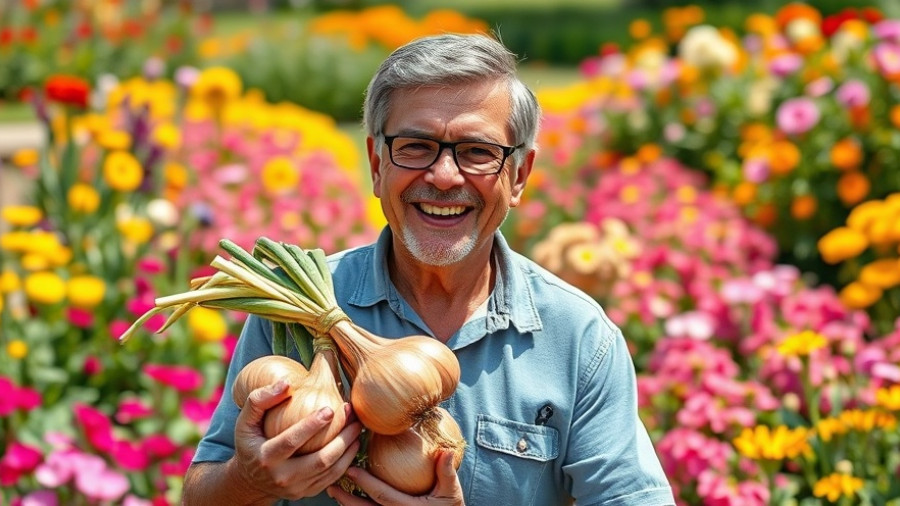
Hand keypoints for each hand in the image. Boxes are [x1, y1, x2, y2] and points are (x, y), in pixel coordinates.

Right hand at [232, 380, 362, 500]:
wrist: (250, 480)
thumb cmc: (250, 442)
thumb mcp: (245, 421)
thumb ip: (260, 400)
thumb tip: (286, 383)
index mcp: (266, 457)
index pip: (291, 441)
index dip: (312, 425)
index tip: (330, 409)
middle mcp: (281, 477)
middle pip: (319, 460)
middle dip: (342, 438)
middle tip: (354, 418)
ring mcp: (296, 488)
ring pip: (330, 470)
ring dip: (348, 449)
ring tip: (357, 427)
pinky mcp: (306, 493)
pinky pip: (332, 478)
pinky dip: (346, 461)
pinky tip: (353, 443)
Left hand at [325, 451, 463, 504]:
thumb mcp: (452, 492)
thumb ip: (447, 472)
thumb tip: (445, 451)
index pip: (382, 495)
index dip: (366, 484)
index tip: (351, 469)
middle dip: (347, 498)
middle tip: (332, 484)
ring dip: (347, 505)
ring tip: (333, 491)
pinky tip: (346, 501)